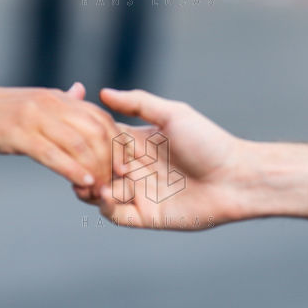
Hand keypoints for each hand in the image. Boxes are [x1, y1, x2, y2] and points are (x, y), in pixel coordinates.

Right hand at [0, 82, 118, 189]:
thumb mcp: (32, 100)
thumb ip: (60, 100)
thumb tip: (81, 91)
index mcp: (57, 98)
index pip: (100, 116)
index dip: (118, 140)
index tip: (129, 163)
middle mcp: (50, 104)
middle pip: (96, 130)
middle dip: (113, 158)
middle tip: (121, 181)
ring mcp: (35, 118)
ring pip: (79, 143)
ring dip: (96, 169)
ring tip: (104, 190)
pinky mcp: (18, 134)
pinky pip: (53, 153)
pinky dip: (72, 169)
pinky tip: (84, 184)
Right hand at [83, 87, 247, 229]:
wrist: (234, 178)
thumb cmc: (208, 142)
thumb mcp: (173, 114)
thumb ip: (138, 103)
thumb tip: (103, 92)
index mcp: (139, 142)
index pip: (101, 139)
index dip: (86, 137)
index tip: (72, 132)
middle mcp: (136, 167)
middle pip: (97, 167)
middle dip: (83, 165)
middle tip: (74, 162)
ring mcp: (140, 193)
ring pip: (101, 192)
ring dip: (90, 186)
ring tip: (88, 180)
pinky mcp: (147, 216)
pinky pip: (117, 214)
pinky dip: (106, 206)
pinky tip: (104, 194)